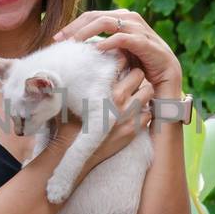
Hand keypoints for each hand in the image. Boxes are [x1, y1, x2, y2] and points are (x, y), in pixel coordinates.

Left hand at [53, 9, 182, 96]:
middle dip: (80, 24)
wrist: (170, 106)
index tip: (58, 38)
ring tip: (75, 42)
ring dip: (92, 30)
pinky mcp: (157, 51)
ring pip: (117, 21)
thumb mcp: (119, 70)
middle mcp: (141, 29)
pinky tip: (98, 49)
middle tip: (60, 38)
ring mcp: (151, 39)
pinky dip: (112, 41)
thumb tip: (74, 54)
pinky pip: (130, 40)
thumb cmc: (141, 91)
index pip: (100, 17)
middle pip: (105, 15)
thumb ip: (104, 58)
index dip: (77, 24)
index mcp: (131, 30)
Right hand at [76, 67, 153, 183]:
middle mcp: (118, 100)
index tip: (119, 63)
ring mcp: (128, 116)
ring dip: (142, 91)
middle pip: (139, 74)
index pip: (121, 62)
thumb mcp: (67, 97)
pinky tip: (133, 113)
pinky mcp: (133, 131)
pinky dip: (143, 111)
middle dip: (134, 75)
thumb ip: (73, 80)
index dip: (121, 59)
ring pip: (148, 92)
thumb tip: (73, 63)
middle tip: (128, 79)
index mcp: (103, 88)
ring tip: (134, 95)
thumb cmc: (66, 124)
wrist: (72, 154)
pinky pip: (148, 114)